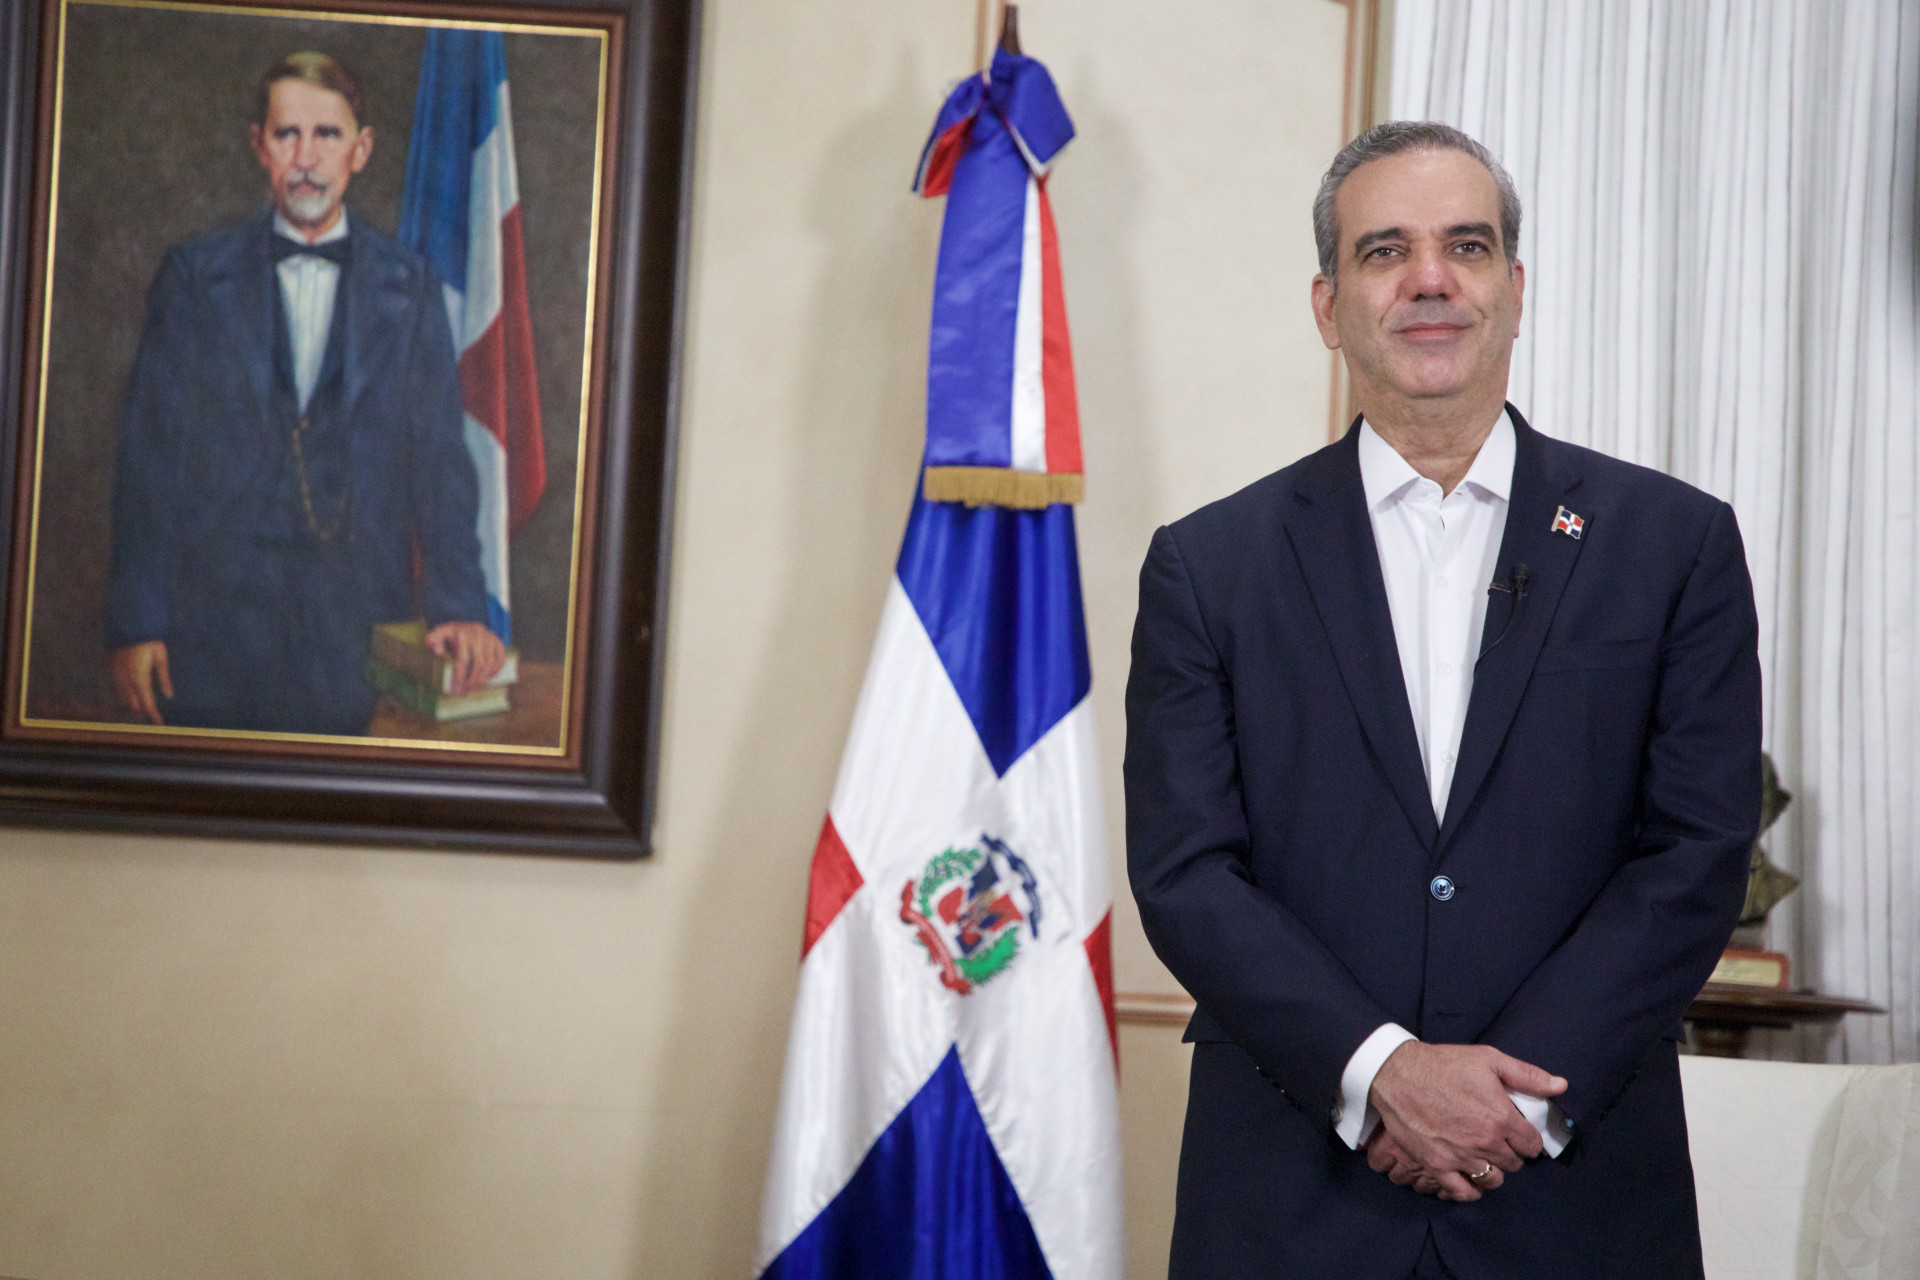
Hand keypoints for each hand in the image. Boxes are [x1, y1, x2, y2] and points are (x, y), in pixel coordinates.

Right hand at [111, 641, 171, 724]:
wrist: (129, 626)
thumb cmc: (149, 641)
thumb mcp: (161, 658)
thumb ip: (164, 678)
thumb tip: (168, 696)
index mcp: (139, 678)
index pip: (147, 703)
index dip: (153, 715)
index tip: (160, 724)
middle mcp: (125, 680)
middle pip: (134, 704)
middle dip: (144, 711)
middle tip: (154, 718)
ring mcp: (116, 675)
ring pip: (124, 698)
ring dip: (135, 704)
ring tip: (145, 710)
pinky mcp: (112, 670)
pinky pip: (119, 689)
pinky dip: (127, 695)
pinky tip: (133, 697)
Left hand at [423, 621, 505, 694]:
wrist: (466, 625)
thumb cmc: (450, 635)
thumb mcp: (438, 634)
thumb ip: (433, 640)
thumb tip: (438, 651)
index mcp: (462, 634)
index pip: (463, 659)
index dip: (459, 677)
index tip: (455, 690)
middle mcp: (478, 635)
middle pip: (478, 664)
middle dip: (472, 681)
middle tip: (465, 692)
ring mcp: (490, 638)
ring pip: (490, 663)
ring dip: (483, 679)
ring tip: (474, 688)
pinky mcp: (498, 642)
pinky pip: (500, 659)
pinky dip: (495, 672)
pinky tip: (486, 680)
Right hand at [1367, 1041, 1565, 1201]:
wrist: (1398, 1074)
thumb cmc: (1445, 1064)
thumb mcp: (1489, 1059)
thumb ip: (1527, 1075)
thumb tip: (1561, 1086)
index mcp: (1501, 1118)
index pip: (1532, 1145)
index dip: (1528, 1139)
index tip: (1519, 1133)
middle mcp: (1485, 1143)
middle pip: (1514, 1164)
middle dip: (1511, 1153)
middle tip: (1500, 1142)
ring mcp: (1460, 1158)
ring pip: (1493, 1180)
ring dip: (1494, 1171)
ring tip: (1485, 1158)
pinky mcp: (1437, 1166)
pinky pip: (1463, 1192)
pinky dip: (1471, 1191)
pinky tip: (1471, 1180)